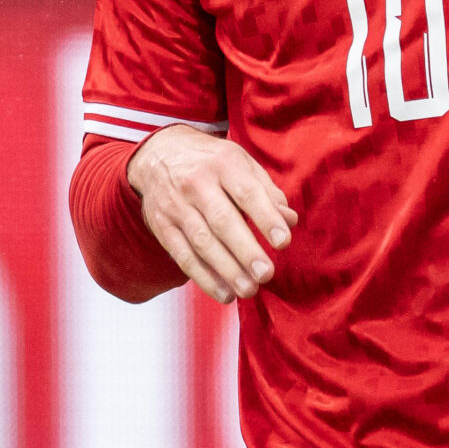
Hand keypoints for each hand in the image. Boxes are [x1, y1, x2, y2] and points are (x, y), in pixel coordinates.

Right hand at [125, 125, 296, 303]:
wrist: (159, 154)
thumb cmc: (212, 163)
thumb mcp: (242, 163)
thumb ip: (268, 192)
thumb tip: (289, 221)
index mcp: (223, 163)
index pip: (246, 192)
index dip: (265, 217)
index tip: (283, 242)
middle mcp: (196, 183)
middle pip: (222, 220)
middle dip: (245, 250)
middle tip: (266, 274)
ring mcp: (176, 206)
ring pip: (201, 241)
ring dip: (226, 270)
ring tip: (249, 290)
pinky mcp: (162, 226)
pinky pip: (183, 255)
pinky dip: (203, 277)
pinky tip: (223, 293)